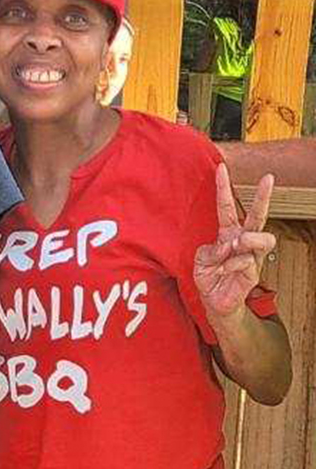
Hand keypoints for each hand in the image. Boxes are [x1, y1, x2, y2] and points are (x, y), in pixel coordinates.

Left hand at [194, 163, 274, 320]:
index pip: (227, 206)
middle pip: (257, 215)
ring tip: (236, 244)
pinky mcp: (254, 270)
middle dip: (263, 196)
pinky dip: (232, 264)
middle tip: (269, 178)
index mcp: (226, 232)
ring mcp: (251, 255)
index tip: (221, 168)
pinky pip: (247, 260)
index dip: (224, 187)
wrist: (214, 301)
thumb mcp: (200, 259)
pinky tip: (224, 270)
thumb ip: (210, 249)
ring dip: (248, 238)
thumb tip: (230, 244)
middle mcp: (242, 240)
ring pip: (262, 237)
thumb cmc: (208, 276)